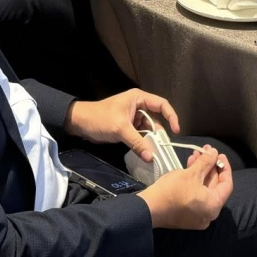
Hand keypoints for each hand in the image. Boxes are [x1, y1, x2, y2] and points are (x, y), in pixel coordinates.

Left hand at [65, 88, 179, 159]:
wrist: (80, 123)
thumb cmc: (100, 118)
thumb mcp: (120, 129)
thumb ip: (137, 142)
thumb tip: (151, 157)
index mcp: (139, 98)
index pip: (162, 105)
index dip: (171, 116)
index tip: (176, 131)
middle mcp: (138, 106)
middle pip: (156, 119)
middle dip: (160, 133)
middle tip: (163, 148)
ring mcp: (133, 117)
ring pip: (149, 129)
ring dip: (151, 140)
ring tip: (155, 152)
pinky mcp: (128, 127)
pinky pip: (140, 135)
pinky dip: (143, 143)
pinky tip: (145, 152)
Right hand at [137, 146, 232, 228]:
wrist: (149, 208)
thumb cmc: (172, 191)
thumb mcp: (191, 173)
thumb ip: (206, 162)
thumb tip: (214, 152)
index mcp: (213, 206)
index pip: (227, 185)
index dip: (225, 167)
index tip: (219, 154)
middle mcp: (208, 214)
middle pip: (215, 187)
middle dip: (210, 167)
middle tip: (205, 151)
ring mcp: (197, 217)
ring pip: (204, 190)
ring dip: (201, 172)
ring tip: (195, 156)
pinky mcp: (187, 216)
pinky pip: (196, 196)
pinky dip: (194, 182)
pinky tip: (189, 168)